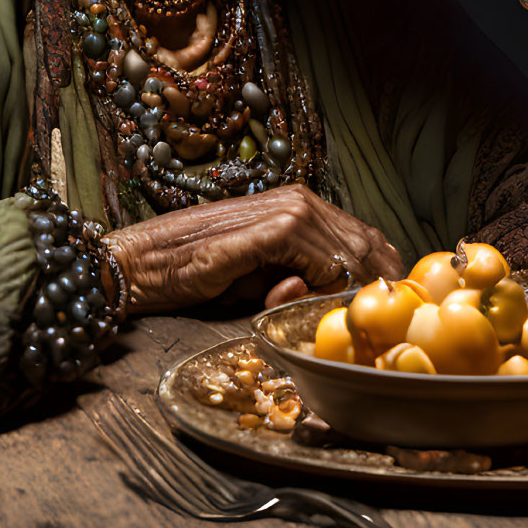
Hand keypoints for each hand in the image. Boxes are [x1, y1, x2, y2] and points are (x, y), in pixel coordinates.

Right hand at [103, 183, 402, 313]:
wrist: (147, 263)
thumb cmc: (200, 271)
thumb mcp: (263, 277)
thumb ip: (303, 280)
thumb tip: (337, 292)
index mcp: (301, 206)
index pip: (367, 239)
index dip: (380, 277)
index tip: (380, 313)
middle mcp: (300, 201)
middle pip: (370, 247)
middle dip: (374, 290)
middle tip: (367, 326)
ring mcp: (288, 211)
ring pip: (353, 255)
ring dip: (351, 295)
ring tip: (334, 321)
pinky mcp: (273, 230)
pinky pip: (324, 265)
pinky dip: (327, 292)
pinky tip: (313, 310)